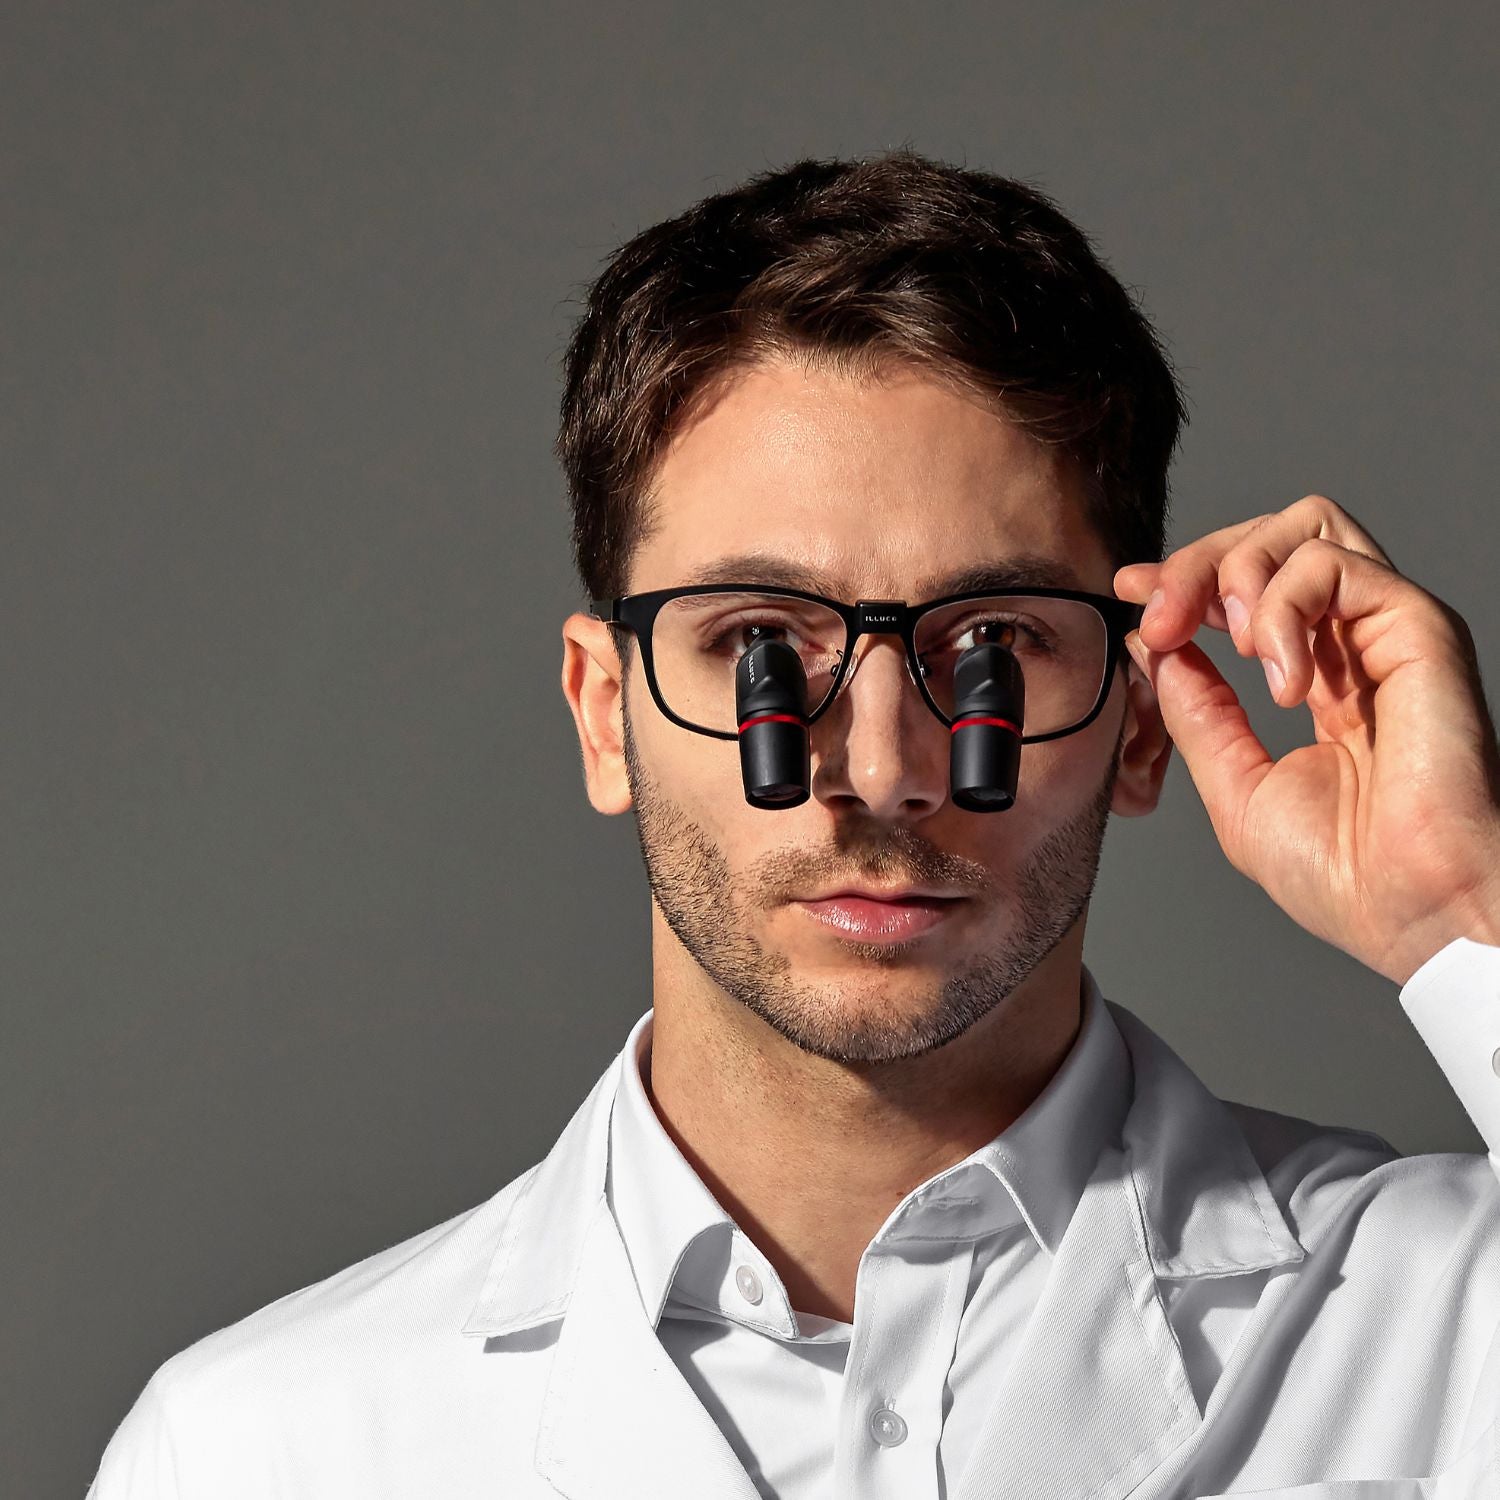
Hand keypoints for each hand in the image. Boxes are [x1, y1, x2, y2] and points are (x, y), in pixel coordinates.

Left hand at [1113, 494, 1499, 985]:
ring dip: (1238, 570)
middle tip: (1161, 615)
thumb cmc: (1347, 874)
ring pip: (1308, 526)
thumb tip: (1154, 646)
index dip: (1187, 576)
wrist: (1410, 911)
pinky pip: (1334, 565)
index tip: (1133, 591)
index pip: (1251, 586)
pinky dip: (1282, 606)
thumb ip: (1196, 710)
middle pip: (1276, 536)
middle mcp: (1357, 643)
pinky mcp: (1419, 628)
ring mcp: (1388, 631)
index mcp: (1318, 677)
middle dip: (1201, 560)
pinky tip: (1280, 679)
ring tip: (1226, 642)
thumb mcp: (1234, 784)